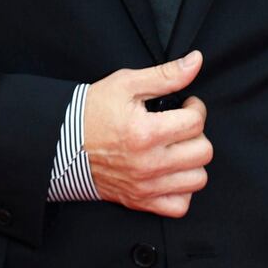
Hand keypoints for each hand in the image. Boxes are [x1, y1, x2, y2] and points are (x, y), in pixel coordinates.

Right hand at [84, 50, 212, 217]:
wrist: (64, 141)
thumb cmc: (94, 110)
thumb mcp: (127, 83)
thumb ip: (166, 74)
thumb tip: (196, 61)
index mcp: (145, 132)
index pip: (196, 122)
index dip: (195, 107)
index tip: (186, 104)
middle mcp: (148, 164)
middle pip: (203, 152)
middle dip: (197, 132)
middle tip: (182, 123)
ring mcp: (145, 186)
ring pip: (197, 179)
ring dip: (193, 161)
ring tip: (178, 146)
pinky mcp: (140, 201)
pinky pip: (180, 206)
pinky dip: (183, 190)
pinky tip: (173, 171)